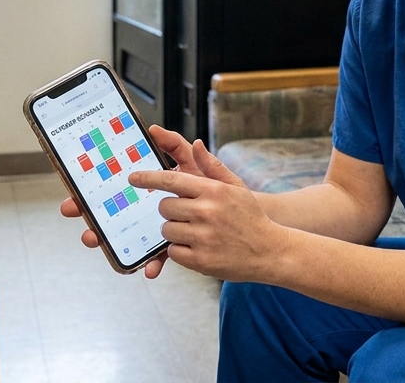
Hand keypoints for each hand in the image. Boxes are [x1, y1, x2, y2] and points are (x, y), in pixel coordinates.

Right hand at [58, 124, 203, 278]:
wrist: (244, 224)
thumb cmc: (218, 191)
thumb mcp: (198, 166)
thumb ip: (177, 147)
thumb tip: (155, 130)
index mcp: (154, 185)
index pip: (118, 181)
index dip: (97, 182)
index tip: (77, 184)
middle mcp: (149, 206)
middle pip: (111, 206)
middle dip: (88, 209)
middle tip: (70, 208)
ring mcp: (156, 227)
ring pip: (125, 233)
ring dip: (106, 237)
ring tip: (93, 238)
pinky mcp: (170, 247)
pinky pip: (156, 256)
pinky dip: (151, 262)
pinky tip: (148, 269)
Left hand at [130, 140, 286, 282]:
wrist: (271, 251)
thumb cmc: (250, 216)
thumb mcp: (236, 187)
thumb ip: (212, 167)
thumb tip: (196, 144)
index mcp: (213, 191)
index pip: (172, 181)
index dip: (149, 179)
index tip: (133, 178)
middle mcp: (207, 212)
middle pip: (165, 207)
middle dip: (170, 211)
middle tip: (186, 214)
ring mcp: (204, 237)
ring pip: (166, 230)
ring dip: (175, 231)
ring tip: (195, 232)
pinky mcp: (201, 261)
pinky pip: (173, 252)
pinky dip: (180, 251)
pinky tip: (199, 248)